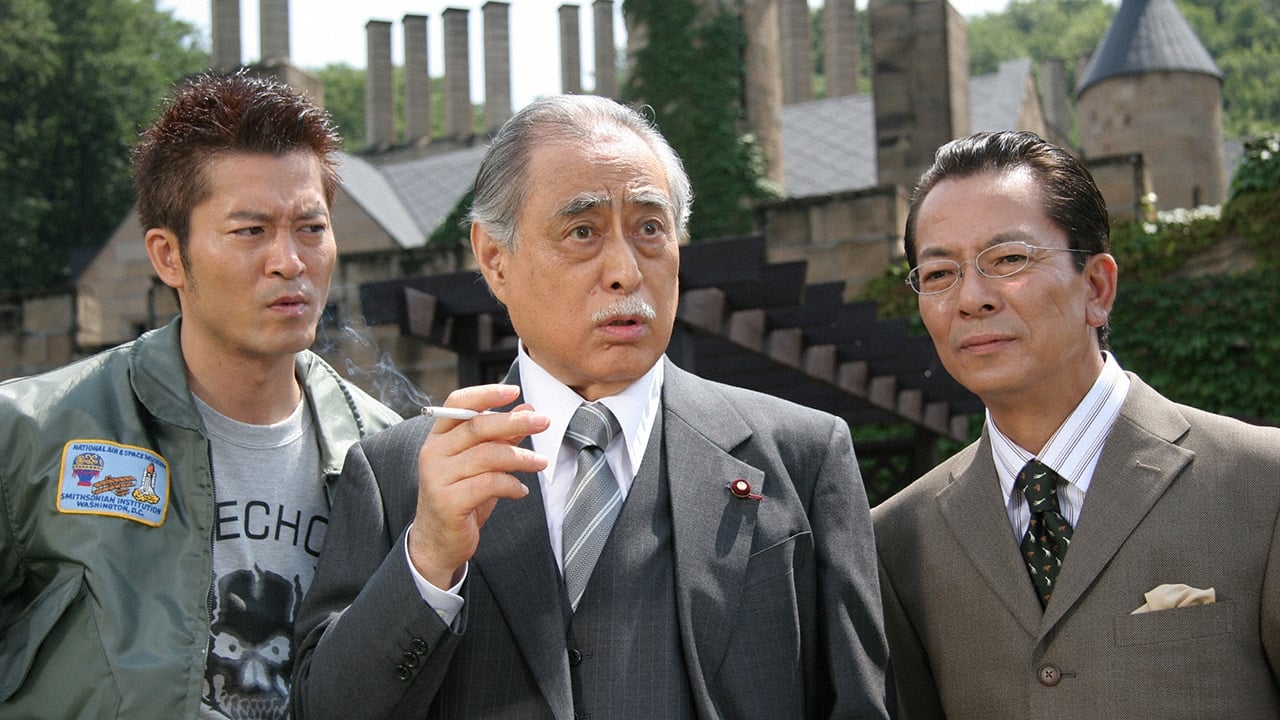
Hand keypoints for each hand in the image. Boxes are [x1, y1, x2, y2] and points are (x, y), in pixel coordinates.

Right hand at [407, 384, 548, 588]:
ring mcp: (438, 477)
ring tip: (541, 463)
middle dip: (515, 422)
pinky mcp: (449, 502)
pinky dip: (511, 485)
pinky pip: (488, 484)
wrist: (438, 542)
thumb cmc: (461, 497)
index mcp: (439, 437)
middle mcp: (433, 453)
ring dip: (521, 457)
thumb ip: (501, 436)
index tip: (515, 391)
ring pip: (487, 455)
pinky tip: (521, 491)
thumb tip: (527, 409)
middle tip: (544, 422)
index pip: (458, 403)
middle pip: (477, 427)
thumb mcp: (481, 464)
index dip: (487, 394)